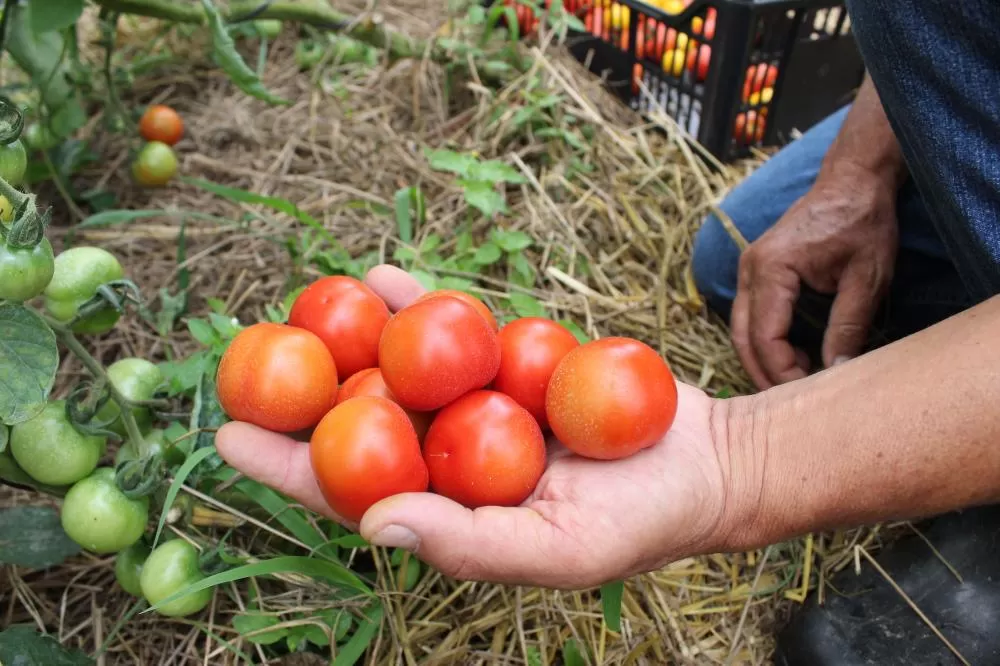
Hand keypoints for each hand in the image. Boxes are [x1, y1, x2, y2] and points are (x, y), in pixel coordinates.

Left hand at [216, 265, 742, 588]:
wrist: (704, 460)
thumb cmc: (637, 522)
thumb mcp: (559, 550)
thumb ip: (467, 543)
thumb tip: (373, 523)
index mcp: (448, 510)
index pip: (350, 491)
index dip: (287, 468)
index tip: (226, 438)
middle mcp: (452, 456)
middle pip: (359, 423)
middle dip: (300, 396)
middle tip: (237, 361)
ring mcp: (478, 403)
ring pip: (400, 367)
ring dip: (349, 339)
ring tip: (293, 309)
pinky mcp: (511, 360)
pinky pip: (455, 329)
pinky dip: (418, 304)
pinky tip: (379, 279)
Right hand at [731, 162, 897, 388]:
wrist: (852, 181)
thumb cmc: (862, 222)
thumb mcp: (867, 278)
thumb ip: (848, 326)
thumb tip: (837, 372)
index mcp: (772, 269)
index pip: (765, 338)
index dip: (783, 371)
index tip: (810, 391)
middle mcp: (749, 269)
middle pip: (742, 338)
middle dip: (764, 374)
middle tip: (791, 402)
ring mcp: (748, 269)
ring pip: (741, 329)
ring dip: (762, 359)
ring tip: (793, 383)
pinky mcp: (756, 270)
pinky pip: (750, 316)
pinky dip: (763, 341)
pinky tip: (791, 356)